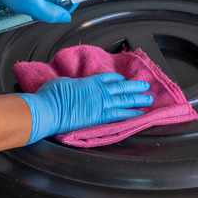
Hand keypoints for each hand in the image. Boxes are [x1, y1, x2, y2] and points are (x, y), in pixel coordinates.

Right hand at [16, 73, 152, 144]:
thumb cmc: (51, 96)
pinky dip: (131, 114)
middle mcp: (98, 92)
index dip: (117, 79)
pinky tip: (140, 114)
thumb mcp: (64, 83)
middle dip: (135, 86)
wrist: (48, 110)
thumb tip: (77, 86)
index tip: (123, 79)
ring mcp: (101, 105)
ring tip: (148, 99)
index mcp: (89, 82)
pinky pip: (120, 115)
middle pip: (121, 88)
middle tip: (145, 86)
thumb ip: (75, 84)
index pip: (108, 78)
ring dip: (138, 99)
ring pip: (125, 100)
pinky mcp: (100, 118)